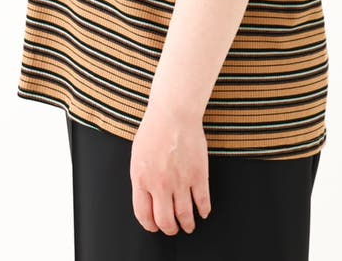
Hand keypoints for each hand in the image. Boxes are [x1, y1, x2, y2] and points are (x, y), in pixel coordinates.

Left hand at [129, 102, 211, 235]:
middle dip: (170, 229)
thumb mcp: (137, 156)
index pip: (144, 215)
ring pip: (185, 215)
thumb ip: (141, 179)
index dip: (150, 225)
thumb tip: (146, 197)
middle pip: (165, 221)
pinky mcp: (198, 174)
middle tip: (173, 229)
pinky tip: (203, 212)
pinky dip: (204, 210)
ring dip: (187, 224)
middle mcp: (160, 184)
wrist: (174, 113)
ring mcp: (180, 181)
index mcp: (142, 179)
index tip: (155, 226)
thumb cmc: (154, 129)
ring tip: (188, 225)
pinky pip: (202, 201)